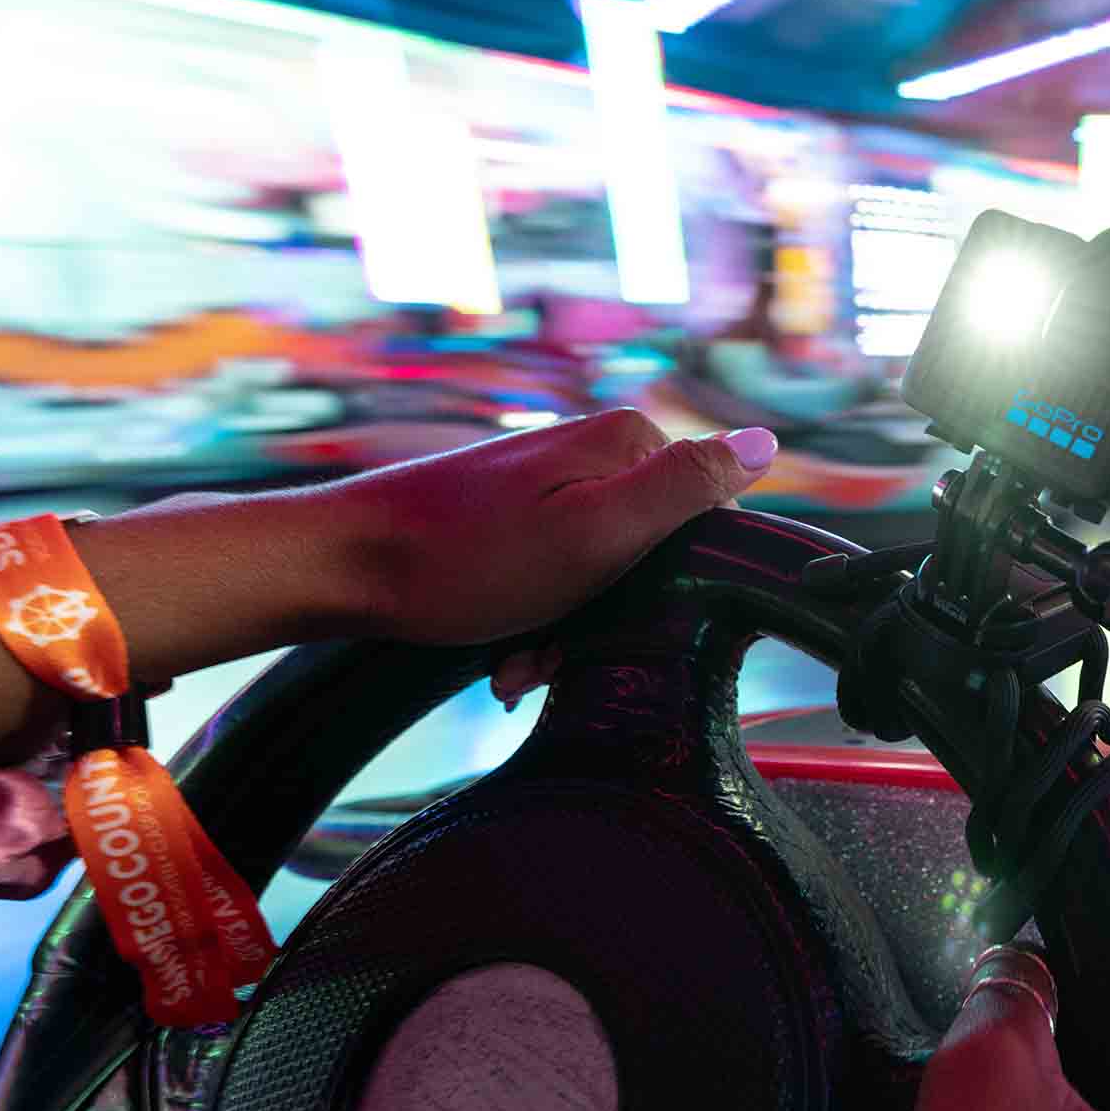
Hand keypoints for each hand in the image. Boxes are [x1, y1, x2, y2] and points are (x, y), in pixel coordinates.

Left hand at [0, 412, 775, 762]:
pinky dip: (536, 622)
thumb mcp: (596, 533)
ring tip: (517, 665)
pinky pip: (555, 577)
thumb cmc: (466, 561)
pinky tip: (502, 655)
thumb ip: (685, 488)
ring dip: (569, 632)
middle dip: (613, 617)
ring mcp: (549, 484)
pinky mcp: (512, 516)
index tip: (620, 622)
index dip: (676, 585)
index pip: (707, 519)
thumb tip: (767, 445)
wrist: (342, 568)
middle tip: (554, 656)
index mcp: (625, 445)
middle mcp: (591, 453)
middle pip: (652, 549)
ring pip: (602, 574)